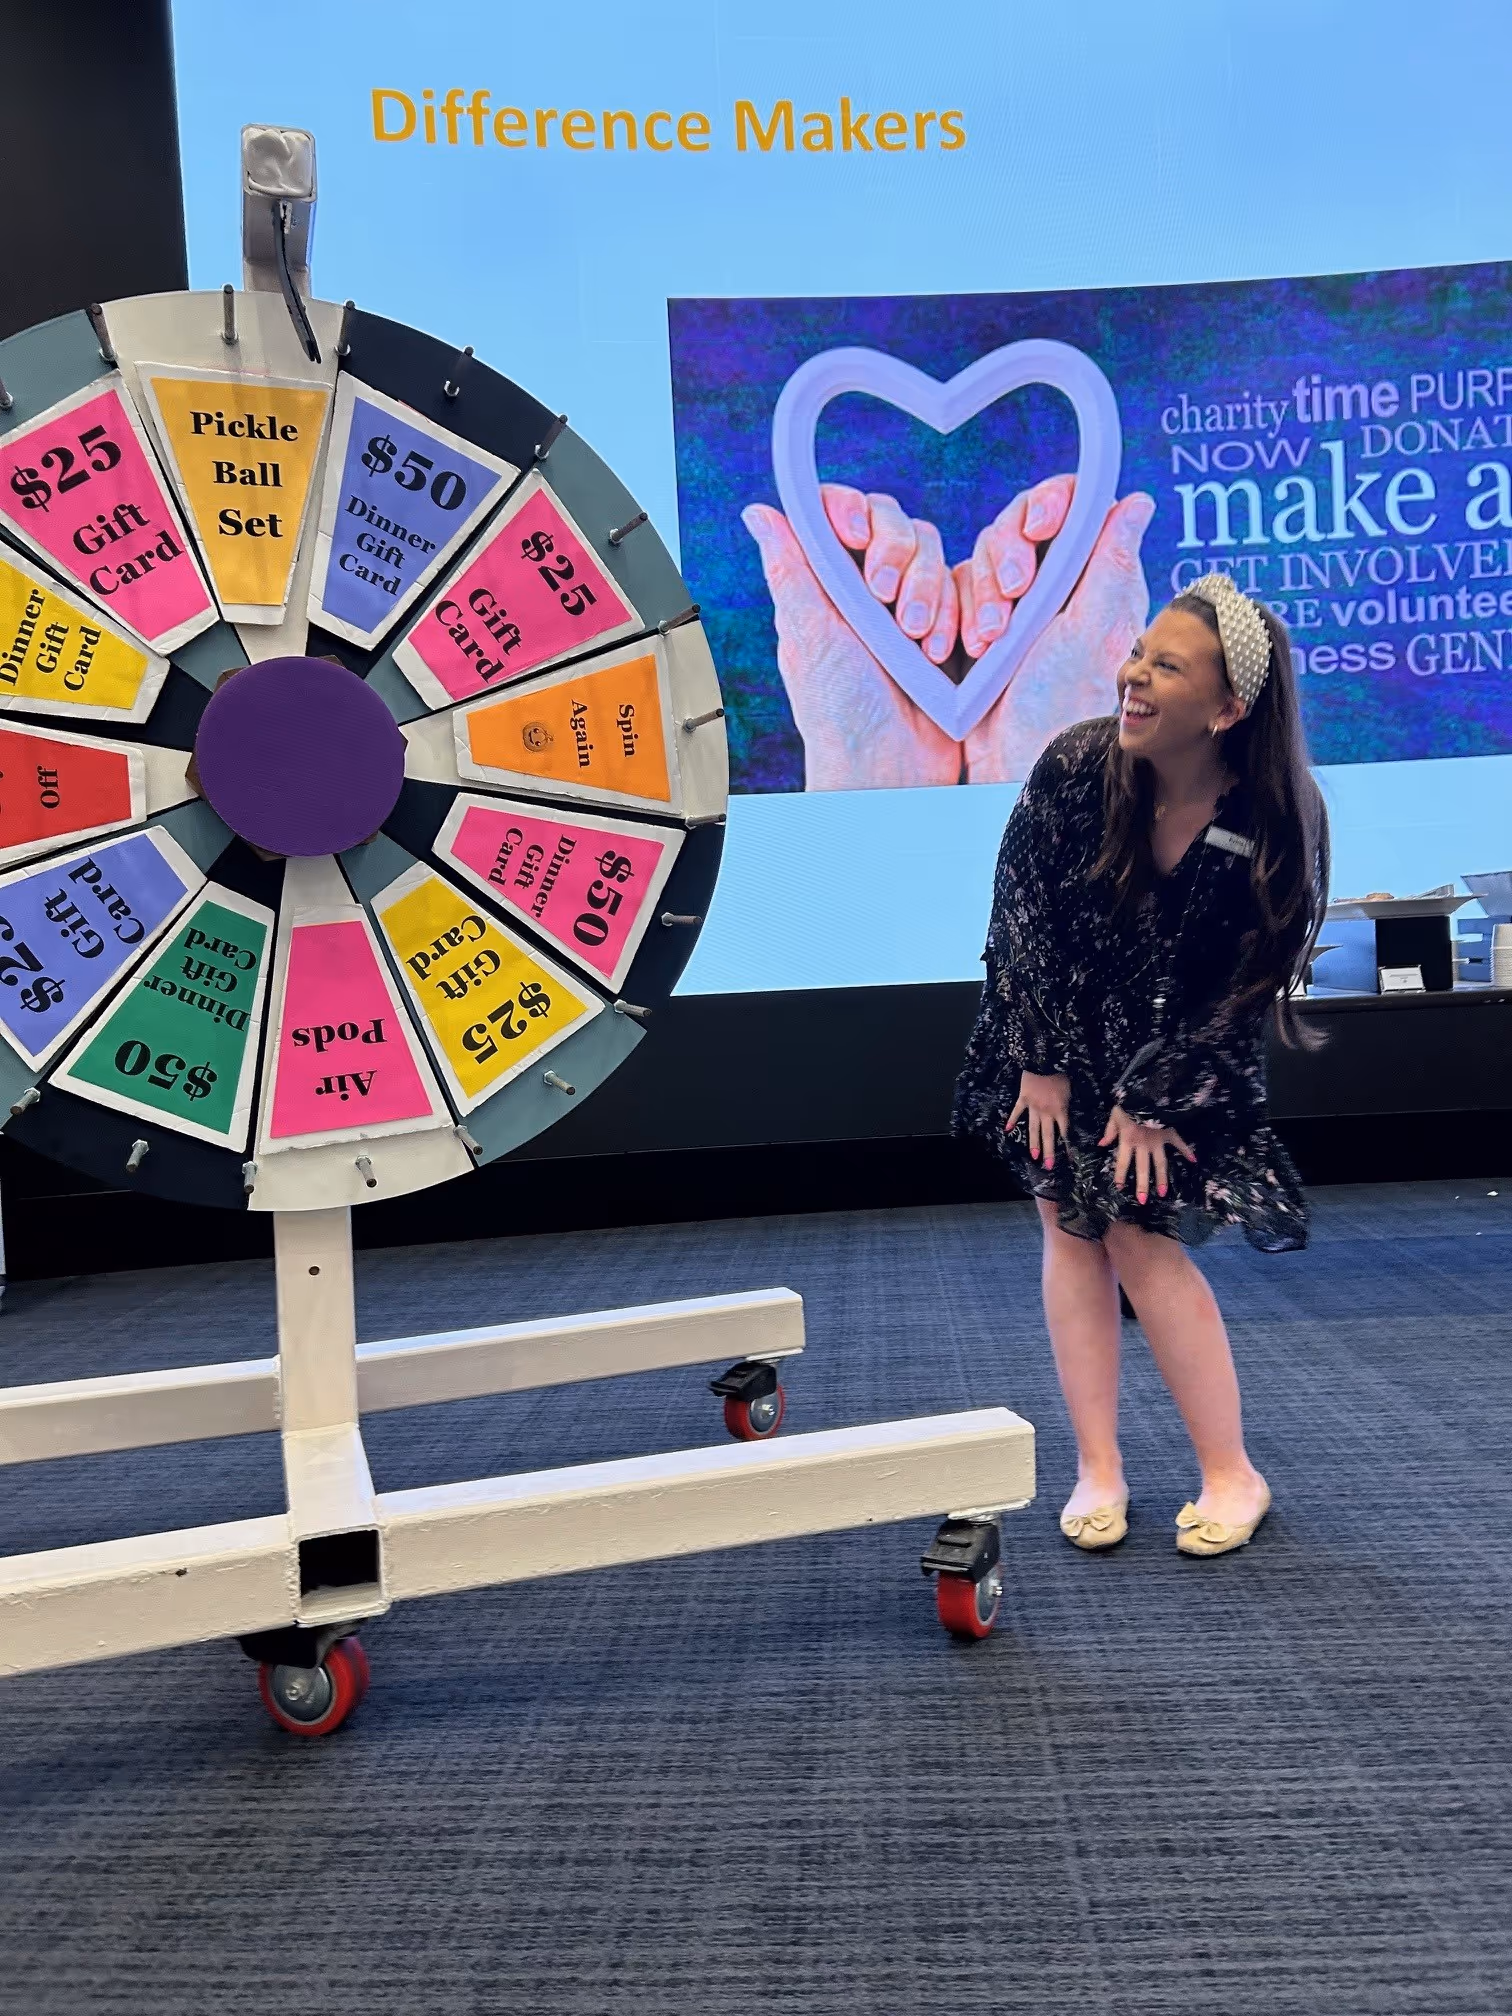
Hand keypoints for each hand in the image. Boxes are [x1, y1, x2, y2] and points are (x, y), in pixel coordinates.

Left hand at [742, 487, 959, 789]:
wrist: (894, 769)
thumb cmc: (840, 715)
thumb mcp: (809, 637)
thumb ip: (790, 569)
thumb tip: (757, 511)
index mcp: (827, 586)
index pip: (841, 514)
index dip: (854, 511)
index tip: (857, 538)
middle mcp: (868, 589)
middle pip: (897, 524)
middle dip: (901, 558)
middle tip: (888, 603)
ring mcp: (912, 604)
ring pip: (936, 553)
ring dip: (932, 593)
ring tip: (920, 644)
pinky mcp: (952, 623)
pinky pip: (969, 586)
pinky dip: (963, 611)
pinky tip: (950, 649)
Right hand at [963, 483, 1154, 783]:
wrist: (1014, 758)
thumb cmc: (1061, 703)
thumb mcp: (1089, 629)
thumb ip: (1110, 562)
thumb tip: (1138, 501)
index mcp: (1093, 576)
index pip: (1072, 507)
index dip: (1049, 504)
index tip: (1037, 529)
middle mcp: (1054, 583)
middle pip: (1017, 523)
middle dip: (1004, 555)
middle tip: (1012, 595)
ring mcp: (1014, 604)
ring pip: (981, 555)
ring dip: (979, 593)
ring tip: (988, 642)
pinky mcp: (977, 622)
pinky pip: (954, 589)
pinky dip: (954, 613)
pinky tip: (963, 648)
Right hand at [1006, 1069, 1070, 1169]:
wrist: (1043, 1059)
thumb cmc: (1061, 1071)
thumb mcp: (1072, 1087)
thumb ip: (1071, 1101)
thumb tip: (1077, 1110)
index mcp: (1061, 1109)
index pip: (1065, 1132)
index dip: (1067, 1145)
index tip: (1069, 1159)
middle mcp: (1046, 1112)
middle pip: (1048, 1135)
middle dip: (1049, 1151)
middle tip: (1049, 1166)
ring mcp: (1033, 1106)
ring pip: (1033, 1128)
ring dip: (1033, 1142)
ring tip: (1034, 1156)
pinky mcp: (1023, 1099)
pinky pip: (1017, 1111)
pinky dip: (1011, 1120)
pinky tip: (1006, 1130)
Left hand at [1098, 1104, 1195, 1204]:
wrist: (1147, 1090)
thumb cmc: (1128, 1101)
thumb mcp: (1115, 1114)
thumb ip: (1110, 1130)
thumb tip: (1102, 1144)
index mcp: (1127, 1139)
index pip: (1122, 1162)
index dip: (1120, 1175)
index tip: (1119, 1188)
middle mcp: (1143, 1144)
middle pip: (1142, 1168)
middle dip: (1142, 1185)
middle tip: (1142, 1201)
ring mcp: (1158, 1140)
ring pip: (1160, 1163)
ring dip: (1162, 1178)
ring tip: (1163, 1193)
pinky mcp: (1170, 1132)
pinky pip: (1179, 1143)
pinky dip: (1187, 1151)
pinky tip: (1193, 1161)